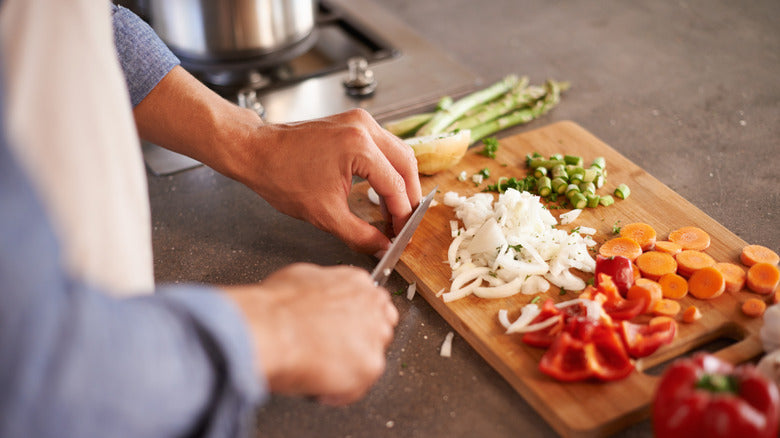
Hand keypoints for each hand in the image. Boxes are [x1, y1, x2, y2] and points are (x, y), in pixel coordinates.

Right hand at [222, 263, 398, 404]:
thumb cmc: (276, 307)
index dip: (355, 321)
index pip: (372, 303)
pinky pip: (357, 387)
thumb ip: (322, 287)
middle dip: (358, 342)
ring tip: (319, 369)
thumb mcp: (300, 277)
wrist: (270, 329)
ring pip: (370, 359)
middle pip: (379, 329)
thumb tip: (317, 296)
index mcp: (356, 282)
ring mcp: (374, 336)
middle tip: (330, 352)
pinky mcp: (370, 366)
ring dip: (349, 367)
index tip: (342, 330)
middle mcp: (372, 306)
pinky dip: (338, 392)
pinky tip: (318, 385)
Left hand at [231, 108, 421, 254]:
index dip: (402, 215)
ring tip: (394, 210)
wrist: (256, 152)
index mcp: (359, 147)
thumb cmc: (281, 176)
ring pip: (398, 152)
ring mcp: (359, 121)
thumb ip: (360, 234)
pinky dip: (388, 168)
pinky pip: (383, 146)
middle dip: (409, 196)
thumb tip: (381, 248)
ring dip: (401, 182)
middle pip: (406, 164)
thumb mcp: (324, 214)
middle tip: (404, 223)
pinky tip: (381, 190)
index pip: (396, 186)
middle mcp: (364, 127)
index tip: (402, 235)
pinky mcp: (353, 122)